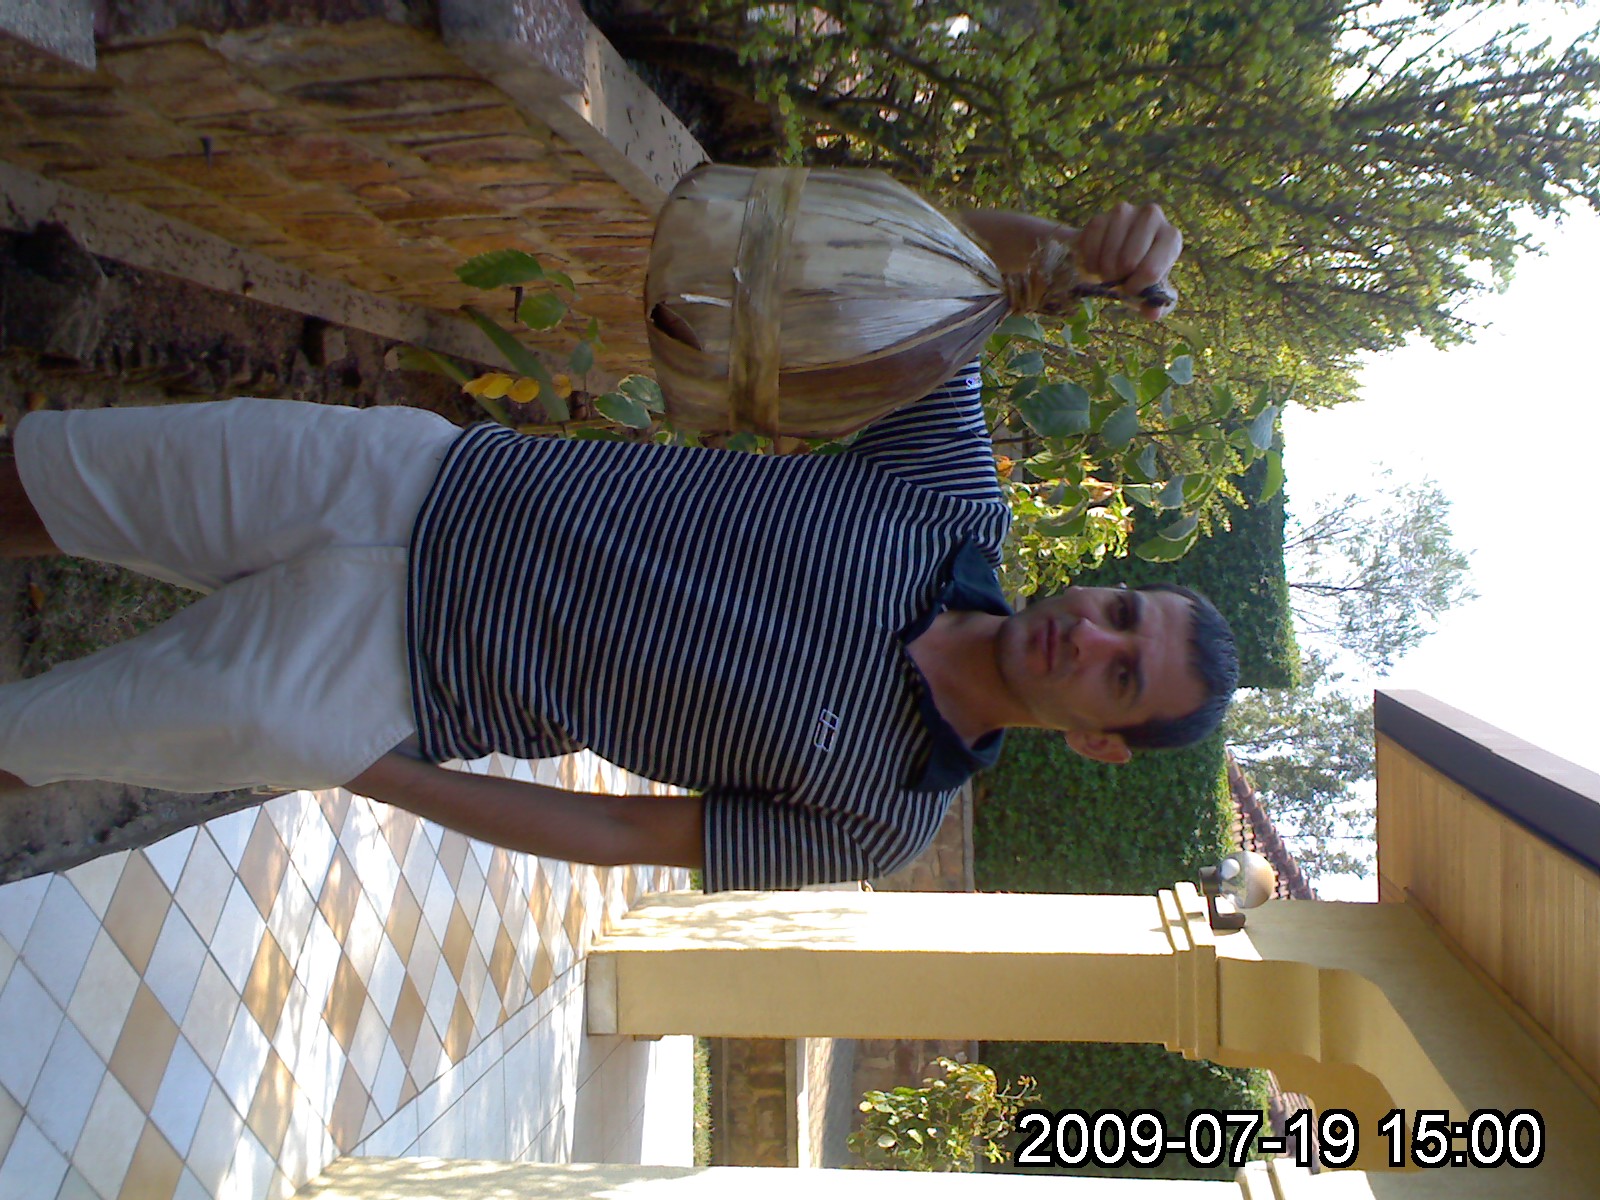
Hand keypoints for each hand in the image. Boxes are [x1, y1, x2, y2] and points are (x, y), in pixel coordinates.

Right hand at [1073, 202, 1181, 318]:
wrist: (1116, 257)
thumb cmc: (1139, 275)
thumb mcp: (1150, 292)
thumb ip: (1155, 306)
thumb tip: (1152, 312)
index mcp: (1171, 237)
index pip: (1152, 270)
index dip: (1136, 288)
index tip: (1131, 291)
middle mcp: (1152, 216)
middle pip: (1129, 261)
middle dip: (1119, 279)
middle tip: (1117, 280)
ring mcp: (1125, 211)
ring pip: (1109, 252)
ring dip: (1103, 270)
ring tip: (1107, 273)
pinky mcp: (1101, 215)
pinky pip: (1091, 242)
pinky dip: (1089, 260)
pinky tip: (1095, 264)